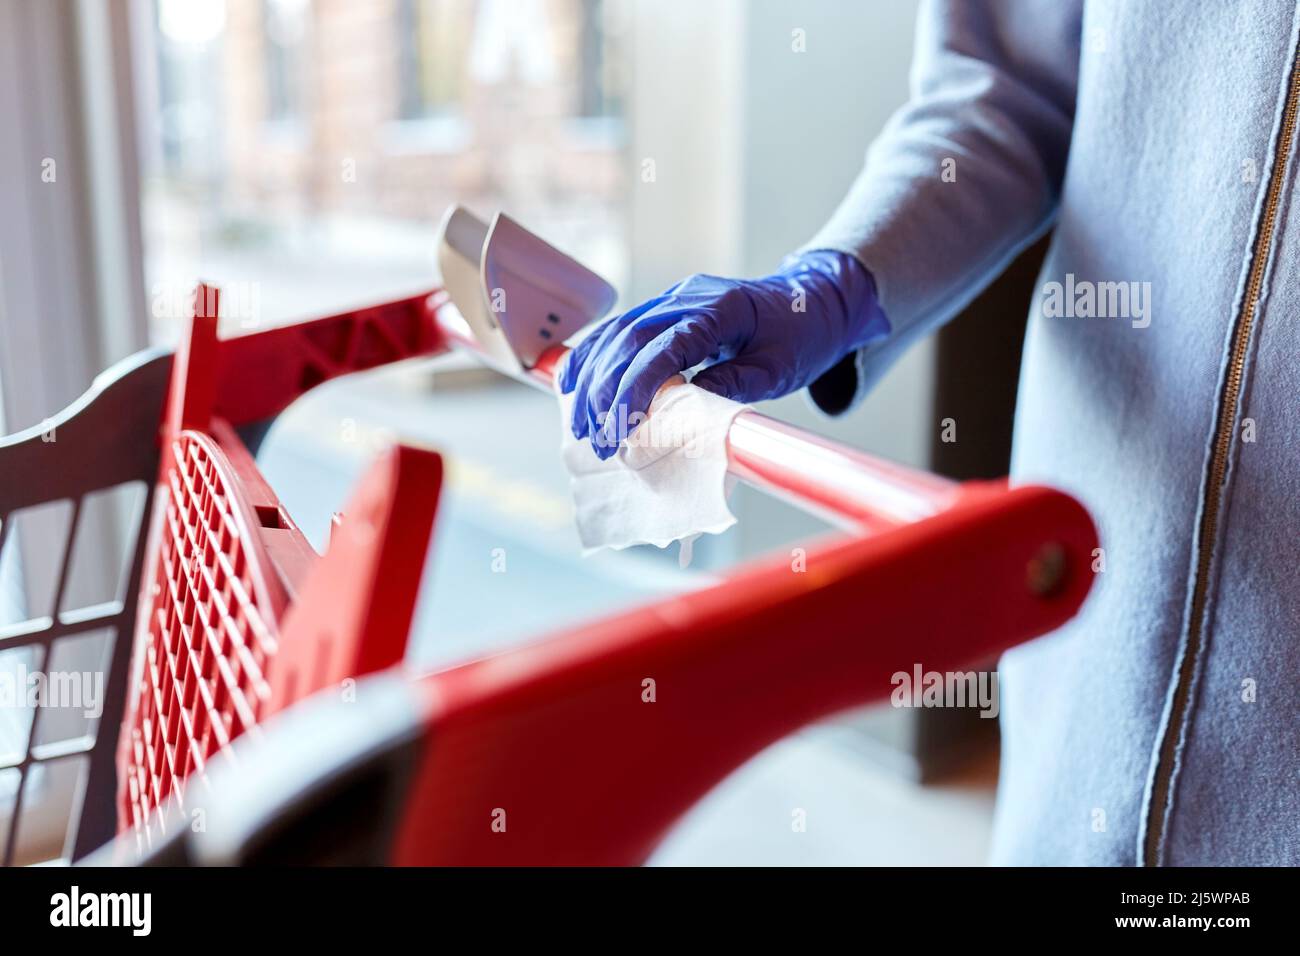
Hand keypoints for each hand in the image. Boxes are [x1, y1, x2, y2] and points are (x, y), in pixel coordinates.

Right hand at [558, 249, 888, 458]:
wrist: (815, 300)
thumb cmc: (801, 337)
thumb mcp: (777, 370)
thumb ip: (731, 387)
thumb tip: (683, 418)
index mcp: (720, 309)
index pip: (663, 348)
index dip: (635, 389)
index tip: (621, 429)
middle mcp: (688, 296)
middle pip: (628, 339)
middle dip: (605, 392)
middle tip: (597, 439)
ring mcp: (673, 298)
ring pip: (616, 333)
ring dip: (592, 379)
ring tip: (581, 425)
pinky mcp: (665, 307)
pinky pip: (619, 329)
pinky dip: (594, 357)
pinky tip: (574, 386)